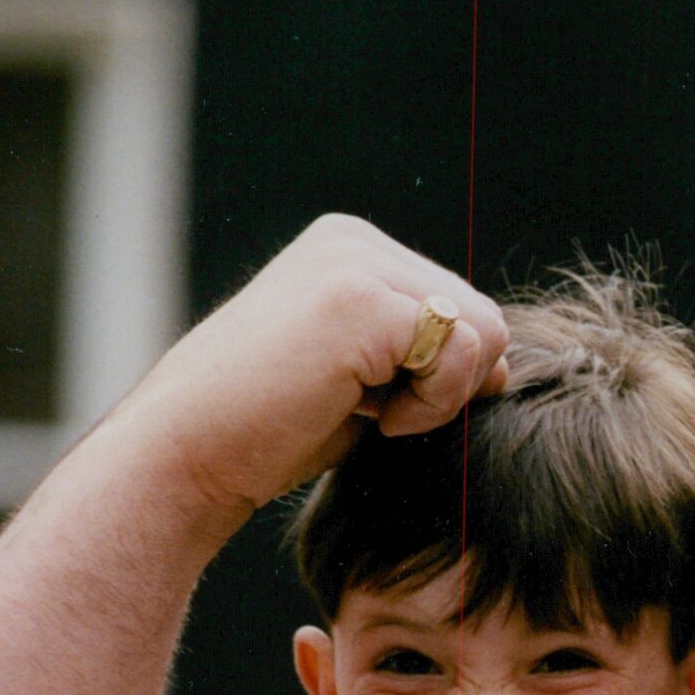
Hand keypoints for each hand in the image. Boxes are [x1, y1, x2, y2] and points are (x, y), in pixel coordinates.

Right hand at [104, 215, 508, 538]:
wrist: (189, 454)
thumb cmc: (270, 432)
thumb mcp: (366, 382)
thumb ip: (426, 358)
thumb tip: (505, 366)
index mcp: (352, 249)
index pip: (461, 310)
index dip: (440, 377)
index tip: (368, 401)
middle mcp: (356, 240)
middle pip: (483, 318)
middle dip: (444, 386)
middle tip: (367, 410)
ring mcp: (358, 262)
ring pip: (484, 334)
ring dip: (439, 397)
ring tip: (366, 409)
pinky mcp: (363, 300)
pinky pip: (462, 352)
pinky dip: (430, 404)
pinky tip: (368, 413)